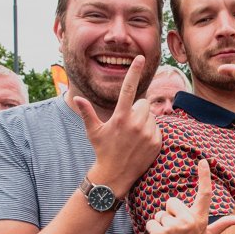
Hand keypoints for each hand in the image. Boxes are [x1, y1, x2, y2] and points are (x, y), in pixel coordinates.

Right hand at [70, 55, 161, 193]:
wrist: (116, 175)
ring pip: (151, 116)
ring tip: (133, 136)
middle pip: (144, 103)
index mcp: (120, 117)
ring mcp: (148, 133)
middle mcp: (136, 124)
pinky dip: (151, 132)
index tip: (140, 58)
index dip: (134, 72)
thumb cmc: (102, 151)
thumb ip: (87, 113)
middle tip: (127, 124)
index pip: (128, 89)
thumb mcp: (93, 131)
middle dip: (137, 109)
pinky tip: (140, 143)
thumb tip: (76, 97)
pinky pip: (157, 128)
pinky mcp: (157, 142)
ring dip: (144, 121)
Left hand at [146, 160, 234, 233]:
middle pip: (172, 202)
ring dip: (160, 225)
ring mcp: (175, 228)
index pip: (205, 195)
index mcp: (200, 221)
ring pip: (159, 213)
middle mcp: (189, 222)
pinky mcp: (160, 233)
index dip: (204, 177)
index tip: (203, 161)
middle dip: (169, 214)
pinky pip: (151, 222)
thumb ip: (221, 226)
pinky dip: (151, 231)